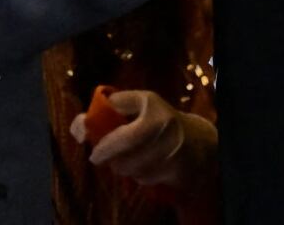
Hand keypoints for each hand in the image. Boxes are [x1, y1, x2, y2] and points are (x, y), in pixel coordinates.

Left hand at [69, 89, 218, 193]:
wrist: (199, 139)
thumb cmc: (163, 117)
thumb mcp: (143, 101)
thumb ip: (116, 103)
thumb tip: (84, 120)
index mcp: (156, 118)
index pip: (125, 138)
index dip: (106, 148)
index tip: (94, 155)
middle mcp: (166, 139)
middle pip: (127, 161)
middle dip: (114, 162)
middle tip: (112, 157)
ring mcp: (173, 159)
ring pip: (136, 174)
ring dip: (127, 169)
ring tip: (129, 159)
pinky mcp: (177, 175)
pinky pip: (148, 181)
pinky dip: (141, 176)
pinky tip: (144, 167)